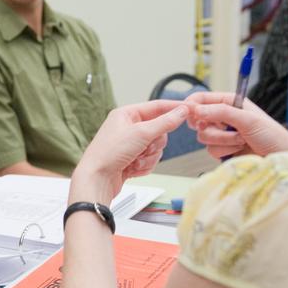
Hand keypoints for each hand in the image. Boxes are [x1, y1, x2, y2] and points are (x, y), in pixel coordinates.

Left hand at [70, 101, 189, 203]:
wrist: (96, 180)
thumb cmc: (110, 153)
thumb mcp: (141, 133)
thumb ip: (165, 122)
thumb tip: (182, 110)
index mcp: (126, 114)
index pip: (156, 106)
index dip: (174, 108)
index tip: (191, 109)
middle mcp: (128, 127)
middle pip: (159, 130)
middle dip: (155, 143)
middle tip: (145, 147)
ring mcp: (130, 145)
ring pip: (156, 147)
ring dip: (149, 156)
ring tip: (134, 160)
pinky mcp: (131, 160)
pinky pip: (150, 160)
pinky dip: (144, 166)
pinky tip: (132, 169)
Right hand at [183, 92, 287, 158]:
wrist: (280, 159)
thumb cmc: (272, 135)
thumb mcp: (248, 119)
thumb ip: (222, 112)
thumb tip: (197, 109)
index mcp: (230, 103)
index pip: (203, 98)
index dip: (192, 104)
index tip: (187, 110)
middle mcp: (224, 118)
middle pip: (199, 120)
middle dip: (213, 127)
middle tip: (226, 128)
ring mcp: (223, 135)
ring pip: (204, 137)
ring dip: (223, 140)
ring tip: (241, 140)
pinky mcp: (223, 150)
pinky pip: (211, 150)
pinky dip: (225, 150)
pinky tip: (240, 149)